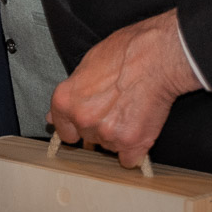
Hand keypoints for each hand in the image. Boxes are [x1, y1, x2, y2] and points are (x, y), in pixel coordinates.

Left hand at [46, 9, 201, 167]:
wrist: (157, 57)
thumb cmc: (125, 52)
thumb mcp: (87, 65)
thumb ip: (71, 94)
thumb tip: (53, 114)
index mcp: (65, 101)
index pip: (64, 131)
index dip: (77, 128)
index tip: (87, 123)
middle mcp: (82, 120)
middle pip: (89, 138)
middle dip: (101, 127)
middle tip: (117, 107)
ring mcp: (106, 134)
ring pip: (110, 147)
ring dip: (119, 136)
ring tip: (132, 110)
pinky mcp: (131, 143)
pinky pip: (129, 159)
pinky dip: (135, 150)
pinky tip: (141, 128)